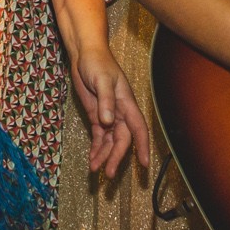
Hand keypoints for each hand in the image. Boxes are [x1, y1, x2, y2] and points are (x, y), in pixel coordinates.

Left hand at [69, 43, 151, 178]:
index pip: (138, 129)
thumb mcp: (101, 80)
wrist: (85, 54)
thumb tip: (108, 122)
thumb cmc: (97, 63)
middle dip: (116, 157)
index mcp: (126, 103)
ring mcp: (108, 115)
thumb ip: (106, 101)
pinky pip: (99, 136)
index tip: (145, 164)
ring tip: (95, 169)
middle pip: (122, 140)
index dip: (143, 146)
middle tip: (108, 174)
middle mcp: (120, 112)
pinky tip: (92, 158)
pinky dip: (96, 147)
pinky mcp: (96, 115)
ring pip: (110, 141)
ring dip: (104, 155)